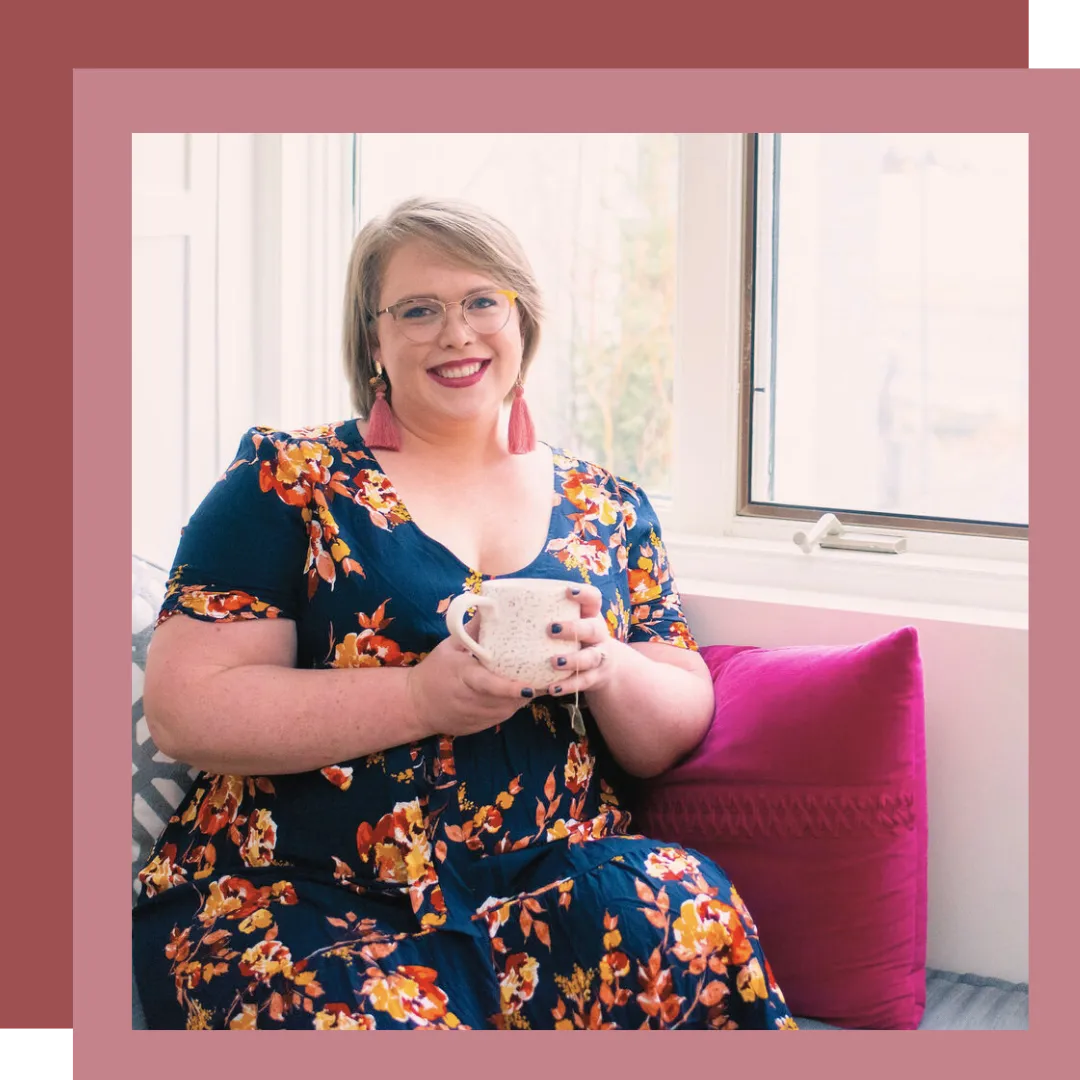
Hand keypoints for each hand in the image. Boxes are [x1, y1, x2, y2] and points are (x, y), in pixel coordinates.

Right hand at [405, 627, 543, 738]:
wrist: (415, 705)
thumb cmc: (434, 671)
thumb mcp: (449, 646)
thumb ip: (472, 630)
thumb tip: (489, 607)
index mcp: (464, 677)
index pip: (490, 685)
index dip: (510, 688)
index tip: (529, 686)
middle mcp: (470, 700)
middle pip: (505, 700)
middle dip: (525, 690)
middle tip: (542, 676)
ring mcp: (474, 717)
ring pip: (506, 711)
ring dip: (521, 699)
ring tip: (534, 683)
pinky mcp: (477, 728)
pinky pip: (501, 717)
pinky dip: (510, 706)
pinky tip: (517, 695)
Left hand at [544, 584, 621, 697]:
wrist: (604, 667)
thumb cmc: (573, 638)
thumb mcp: (567, 621)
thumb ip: (542, 613)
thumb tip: (490, 606)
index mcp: (589, 615)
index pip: (594, 598)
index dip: (584, 594)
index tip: (567, 591)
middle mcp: (598, 634)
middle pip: (593, 628)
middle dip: (574, 628)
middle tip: (551, 629)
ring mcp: (599, 656)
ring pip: (591, 657)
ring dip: (573, 660)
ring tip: (554, 662)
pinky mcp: (595, 677)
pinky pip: (583, 682)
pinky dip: (568, 686)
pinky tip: (552, 689)